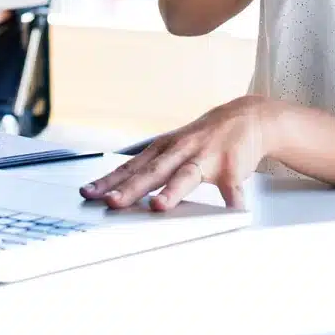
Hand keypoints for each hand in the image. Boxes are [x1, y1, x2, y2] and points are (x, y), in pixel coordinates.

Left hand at [80, 95, 276, 211]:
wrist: (246, 117)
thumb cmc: (202, 138)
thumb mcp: (172, 147)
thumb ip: (149, 168)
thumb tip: (117, 189)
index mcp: (164, 148)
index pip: (131, 167)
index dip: (109, 180)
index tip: (88, 193)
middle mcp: (181, 150)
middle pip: (153, 172)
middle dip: (131, 188)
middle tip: (112, 202)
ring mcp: (207, 158)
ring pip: (187, 176)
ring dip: (173, 191)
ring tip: (159, 206)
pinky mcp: (232, 168)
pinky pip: (231, 190)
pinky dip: (230, 204)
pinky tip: (229, 217)